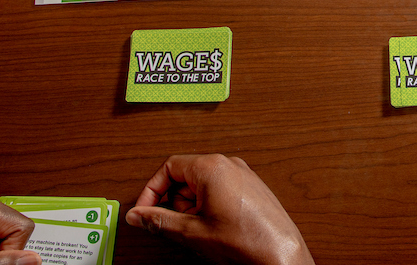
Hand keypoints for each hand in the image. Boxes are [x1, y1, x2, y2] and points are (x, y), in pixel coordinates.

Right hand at [125, 154, 314, 264]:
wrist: (279, 252)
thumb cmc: (245, 239)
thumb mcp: (191, 232)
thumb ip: (159, 220)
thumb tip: (138, 215)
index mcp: (212, 167)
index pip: (168, 167)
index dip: (151, 190)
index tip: (144, 209)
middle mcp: (229, 164)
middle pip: (185, 175)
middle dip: (175, 202)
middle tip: (178, 224)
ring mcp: (242, 174)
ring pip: (202, 185)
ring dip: (193, 207)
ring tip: (202, 229)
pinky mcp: (250, 187)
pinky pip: (219, 190)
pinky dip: (209, 207)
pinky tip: (215, 228)